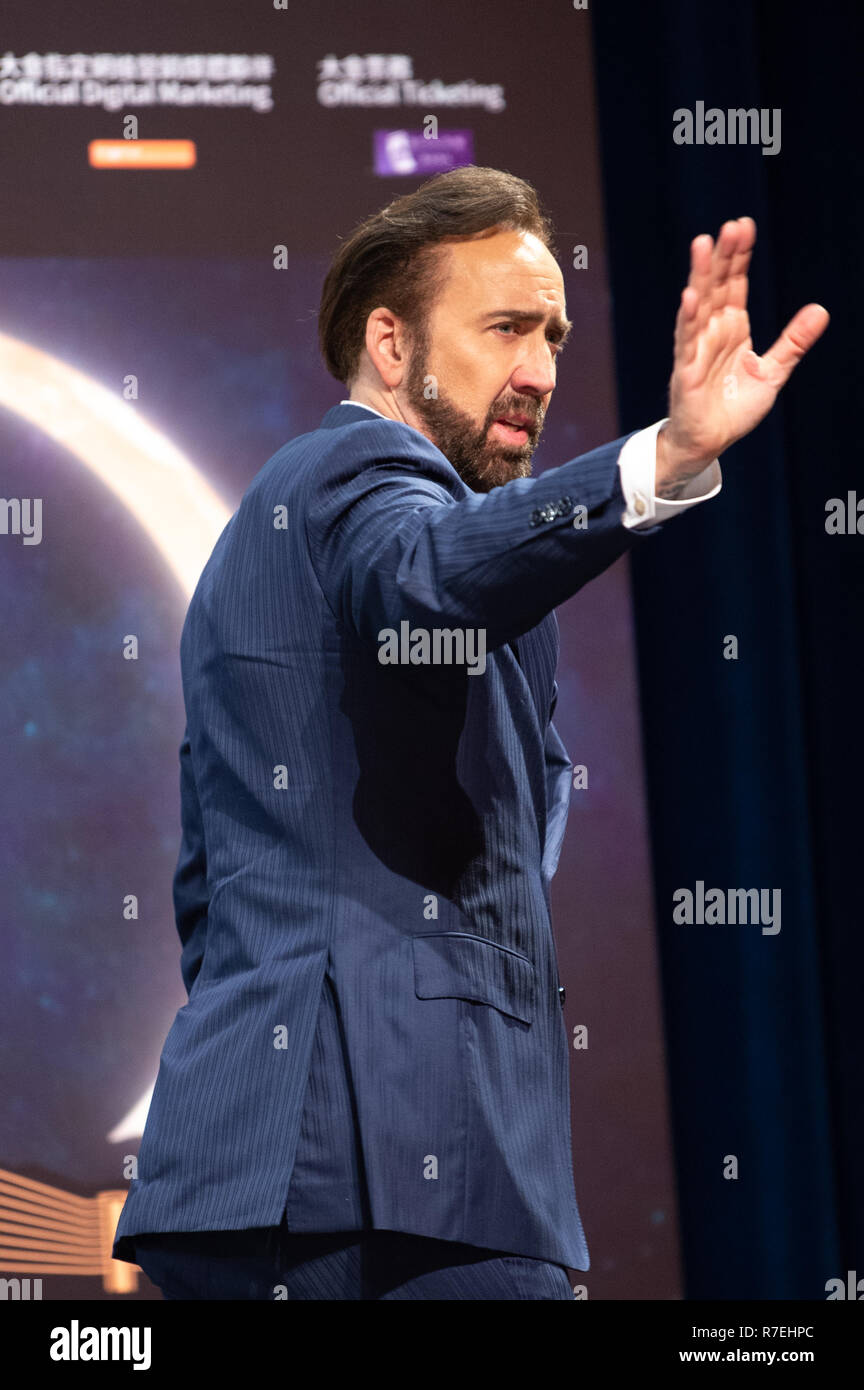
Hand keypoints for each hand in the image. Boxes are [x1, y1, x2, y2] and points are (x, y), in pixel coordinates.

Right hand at [656, 218, 828, 491]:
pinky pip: (686, 342)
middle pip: (717, 286)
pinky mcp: (686, 371)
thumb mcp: (772, 372)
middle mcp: (712, 332)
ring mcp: (697, 349)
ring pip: (698, 305)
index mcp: (732, 328)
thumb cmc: (734, 408)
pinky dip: (688, 319)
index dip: (739, 256)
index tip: (744, 226)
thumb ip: (793, 341)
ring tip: (702, 245)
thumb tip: (821, 309)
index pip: (734, 283)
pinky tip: (690, 297)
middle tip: (731, 226)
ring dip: (699, 275)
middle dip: (723, 256)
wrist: (711, 442)